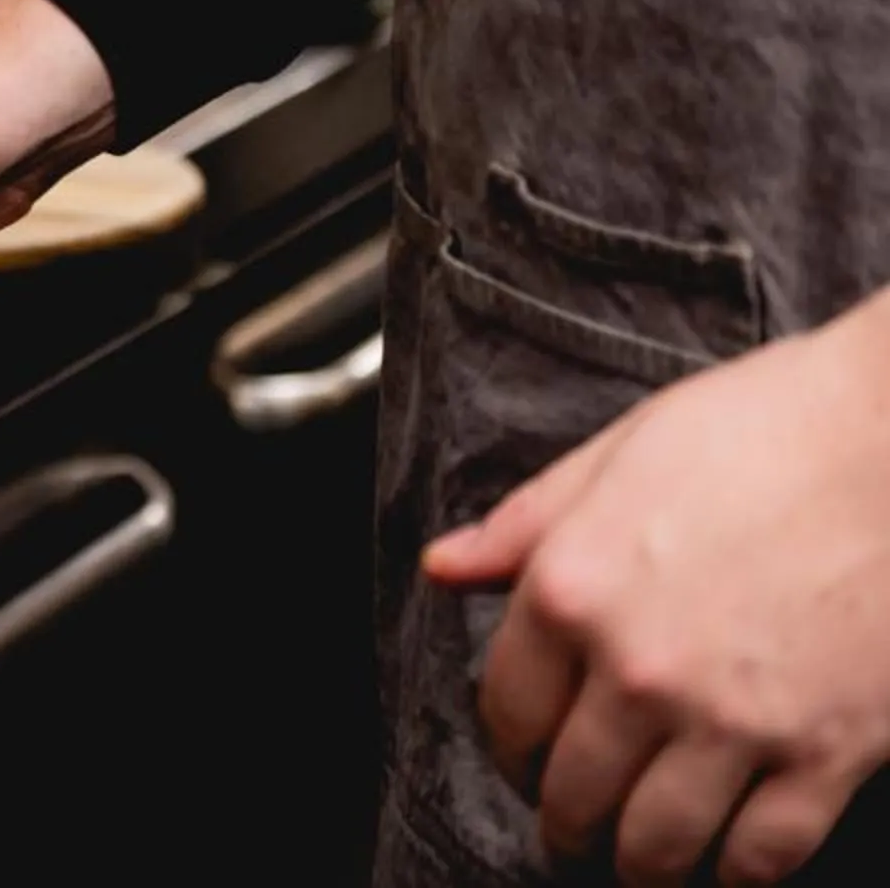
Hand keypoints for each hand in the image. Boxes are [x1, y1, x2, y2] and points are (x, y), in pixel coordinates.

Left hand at [423, 292, 889, 886]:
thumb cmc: (763, 429)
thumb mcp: (618, 455)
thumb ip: (524, 526)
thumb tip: (442, 567)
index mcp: (573, 590)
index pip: (508, 709)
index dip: (508, 746)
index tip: (522, 758)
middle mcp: (640, 669)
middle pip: (574, 790)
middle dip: (563, 821)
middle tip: (567, 830)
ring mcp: (736, 720)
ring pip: (659, 841)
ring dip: (639, 865)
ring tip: (636, 863)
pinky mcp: (829, 752)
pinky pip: (765, 853)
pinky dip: (738, 874)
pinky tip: (728, 866)